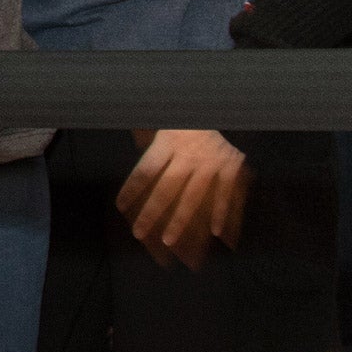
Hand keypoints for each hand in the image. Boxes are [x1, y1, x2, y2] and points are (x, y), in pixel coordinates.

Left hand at [116, 129, 250, 270]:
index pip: (146, 169)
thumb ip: (146, 144)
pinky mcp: (231, 166)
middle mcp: (188, 153)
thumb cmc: (183, 125)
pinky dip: (221, 213)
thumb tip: (130, 174)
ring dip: (180, 220)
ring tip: (169, 241)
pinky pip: (225, 193)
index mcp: (167, 141)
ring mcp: (211, 161)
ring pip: (193, 196)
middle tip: (138, 233)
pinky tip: (215, 233)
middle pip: (166, 187)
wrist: (219, 110)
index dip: (132, 189)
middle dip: (152, 212)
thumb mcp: (161, 126)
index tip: (120, 207)